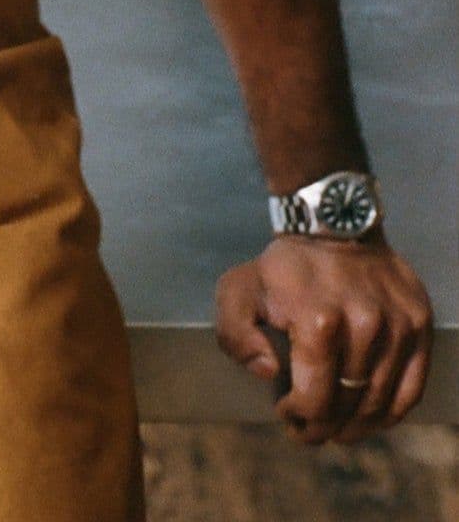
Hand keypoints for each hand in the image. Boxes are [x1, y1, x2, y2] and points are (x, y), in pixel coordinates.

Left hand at [215, 233, 433, 443]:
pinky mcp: (419, 325)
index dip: (299, 418)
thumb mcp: (239, 291)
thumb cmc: (283, 267)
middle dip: (324, 427)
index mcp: (318, 320)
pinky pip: (411, 390)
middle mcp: (364, 326)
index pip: (315, 398)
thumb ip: (236, 336)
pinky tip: (369, 416)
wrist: (332, 225)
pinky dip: (389, 413)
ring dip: (356, 425)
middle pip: (348, 405)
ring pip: (380, 404)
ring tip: (336, 427)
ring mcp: (397, 327)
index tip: (286, 413)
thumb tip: (268, 372)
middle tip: (310, 431)